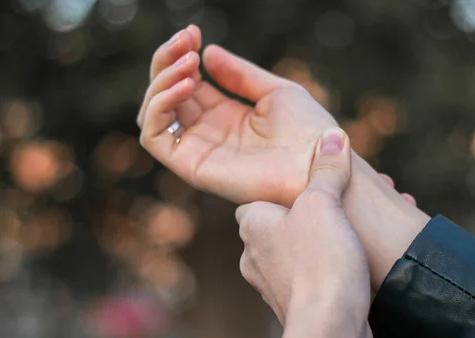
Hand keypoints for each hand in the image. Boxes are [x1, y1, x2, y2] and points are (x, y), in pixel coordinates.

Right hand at [138, 25, 336, 206]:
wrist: (320, 163)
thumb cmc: (308, 130)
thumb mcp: (274, 91)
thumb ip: (240, 74)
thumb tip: (207, 52)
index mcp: (225, 116)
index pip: (186, 83)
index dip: (182, 55)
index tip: (193, 33)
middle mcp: (207, 133)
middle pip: (164, 95)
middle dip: (167, 61)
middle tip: (185, 40)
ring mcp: (198, 151)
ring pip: (154, 114)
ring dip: (162, 81)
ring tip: (188, 62)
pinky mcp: (193, 167)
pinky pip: (154, 138)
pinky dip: (160, 106)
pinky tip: (186, 84)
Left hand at [236, 128, 370, 337]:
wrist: (330, 328)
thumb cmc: (320, 261)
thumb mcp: (324, 202)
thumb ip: (327, 168)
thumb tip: (333, 136)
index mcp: (252, 226)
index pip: (260, 199)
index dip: (287, 190)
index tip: (317, 185)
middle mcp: (255, 256)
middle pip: (288, 222)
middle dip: (321, 211)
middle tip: (354, 201)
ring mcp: (274, 284)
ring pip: (304, 248)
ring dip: (332, 236)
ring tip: (367, 225)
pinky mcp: (297, 305)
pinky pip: (317, 274)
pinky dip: (335, 263)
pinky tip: (363, 258)